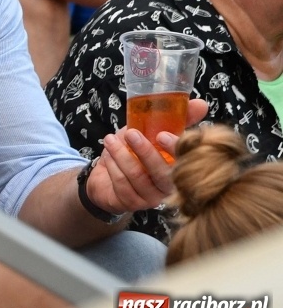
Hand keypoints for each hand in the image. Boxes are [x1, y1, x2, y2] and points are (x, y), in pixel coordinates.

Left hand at [87, 98, 208, 215]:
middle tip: (131, 133)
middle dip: (146, 152)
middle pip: (163, 174)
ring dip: (122, 155)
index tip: (162, 135)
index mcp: (180, 170)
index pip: (186, 164)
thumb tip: (201, 103)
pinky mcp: (132, 203)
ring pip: (138, 177)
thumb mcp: (153, 133)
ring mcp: (151, 198)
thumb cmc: (135, 153)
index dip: (176, 150)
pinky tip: (107, 154)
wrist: (107, 177)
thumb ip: (178, 119)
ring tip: (110, 139)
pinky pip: (122, 184)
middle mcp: (170, 187)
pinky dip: (112, 166)